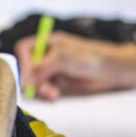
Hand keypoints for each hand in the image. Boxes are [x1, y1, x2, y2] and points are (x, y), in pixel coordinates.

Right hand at [15, 31, 135, 99]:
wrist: (111, 70)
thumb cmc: (91, 56)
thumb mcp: (64, 58)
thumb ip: (43, 67)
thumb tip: (25, 78)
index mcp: (48, 42)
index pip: (25, 49)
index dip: (24, 61)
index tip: (28, 75)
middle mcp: (49, 54)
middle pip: (29, 67)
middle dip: (34, 79)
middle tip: (40, 88)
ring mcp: (54, 68)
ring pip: (37, 80)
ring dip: (42, 88)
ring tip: (52, 92)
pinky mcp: (60, 81)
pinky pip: (47, 88)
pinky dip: (49, 93)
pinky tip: (56, 94)